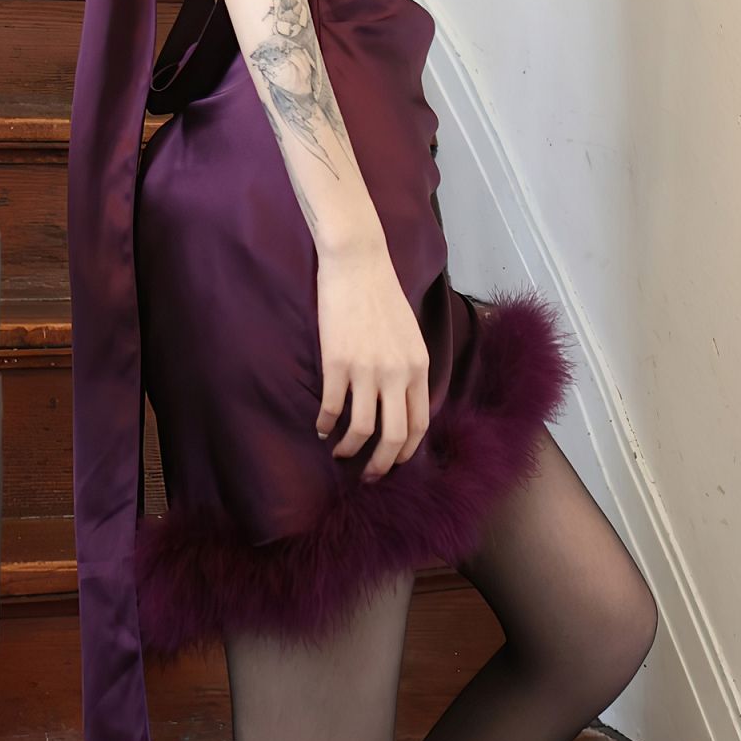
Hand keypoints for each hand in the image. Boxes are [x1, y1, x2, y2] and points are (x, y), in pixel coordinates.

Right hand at [315, 240, 431, 480]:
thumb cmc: (383, 297)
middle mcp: (397, 374)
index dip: (406, 450)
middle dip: (380, 463)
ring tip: (339, 453)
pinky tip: (321, 427)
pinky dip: (325, 424)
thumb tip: (401, 403)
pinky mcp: (337, 363)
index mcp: (418, 368)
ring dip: (349, 449)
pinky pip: (332, 407)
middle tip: (368, 475)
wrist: (358, 265)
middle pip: (393, 436)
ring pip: (361, 429)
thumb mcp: (410, 335)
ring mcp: (366, 370)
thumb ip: (409, 369)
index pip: (419, 424)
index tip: (393, 461)